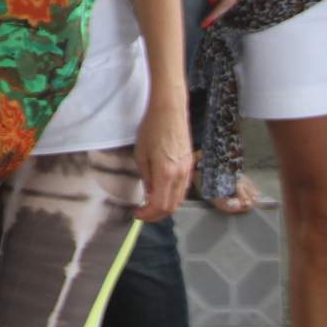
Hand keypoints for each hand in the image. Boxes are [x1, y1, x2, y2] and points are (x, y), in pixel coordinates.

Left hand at [132, 98, 192, 221]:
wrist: (170, 110)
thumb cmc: (151, 129)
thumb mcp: (141, 155)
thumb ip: (146, 178)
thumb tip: (148, 194)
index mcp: (165, 174)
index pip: (159, 205)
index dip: (147, 215)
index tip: (136, 214)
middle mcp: (180, 175)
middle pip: (171, 207)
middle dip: (156, 215)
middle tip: (142, 213)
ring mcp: (187, 171)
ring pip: (179, 199)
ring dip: (165, 207)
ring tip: (150, 205)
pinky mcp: (190, 165)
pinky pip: (183, 189)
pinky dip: (172, 197)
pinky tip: (161, 193)